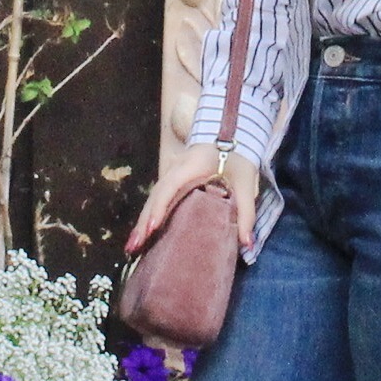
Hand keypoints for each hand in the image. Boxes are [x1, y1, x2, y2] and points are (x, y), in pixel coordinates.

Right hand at [126, 144, 260, 253]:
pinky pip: (158, 198)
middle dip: (143, 222)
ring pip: (153, 198)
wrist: (232, 133)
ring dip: (142, 221)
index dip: (159, 208)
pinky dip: (149, 215)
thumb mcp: (246, 182)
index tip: (152, 228)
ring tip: (133, 246)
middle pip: (155, 196)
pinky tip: (144, 233)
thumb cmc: (238, 157)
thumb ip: (246, 213)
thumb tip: (247, 244)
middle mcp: (175, 169)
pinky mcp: (173, 180)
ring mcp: (172, 173)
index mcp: (191, 166)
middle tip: (133, 247)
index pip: (169, 188)